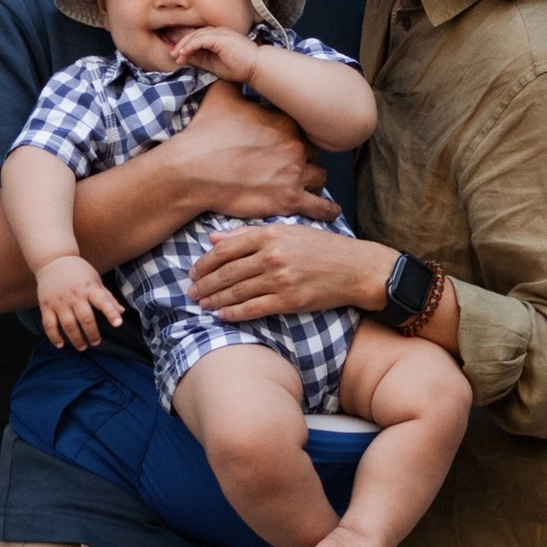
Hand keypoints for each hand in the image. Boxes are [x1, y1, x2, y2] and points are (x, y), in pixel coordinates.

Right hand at [37, 252, 125, 350]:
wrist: (53, 260)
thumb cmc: (78, 272)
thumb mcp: (95, 280)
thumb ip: (107, 297)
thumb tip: (121, 312)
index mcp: (90, 288)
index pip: (103, 301)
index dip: (111, 313)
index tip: (118, 324)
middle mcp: (75, 295)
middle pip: (85, 319)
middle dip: (92, 334)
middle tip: (96, 342)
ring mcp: (59, 301)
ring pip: (68, 325)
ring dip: (76, 339)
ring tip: (82, 347)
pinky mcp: (46, 305)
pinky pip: (49, 324)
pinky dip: (54, 336)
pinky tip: (60, 344)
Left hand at [168, 22, 260, 86]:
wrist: (256, 68)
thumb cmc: (239, 68)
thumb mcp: (214, 65)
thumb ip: (200, 59)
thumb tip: (184, 58)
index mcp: (218, 37)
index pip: (197, 37)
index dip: (185, 45)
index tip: (176, 56)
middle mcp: (219, 32)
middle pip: (194, 34)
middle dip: (181, 44)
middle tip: (172, 55)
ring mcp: (221, 33)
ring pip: (196, 35)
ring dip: (184, 45)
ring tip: (176, 56)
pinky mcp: (221, 38)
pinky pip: (201, 39)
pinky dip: (190, 46)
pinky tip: (184, 53)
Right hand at [174, 80, 337, 223]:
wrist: (192, 169)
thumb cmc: (205, 133)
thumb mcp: (221, 94)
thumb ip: (237, 80)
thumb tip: (236, 65)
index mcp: (285, 121)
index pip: (303, 126)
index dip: (295, 134)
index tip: (287, 140)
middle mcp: (295, 146)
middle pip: (313, 152)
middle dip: (304, 157)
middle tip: (291, 163)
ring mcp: (294, 174)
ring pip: (320, 177)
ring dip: (313, 180)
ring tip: (307, 185)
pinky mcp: (289, 200)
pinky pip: (321, 207)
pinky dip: (327, 210)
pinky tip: (330, 210)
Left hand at [193, 224, 386, 322]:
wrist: (355, 269)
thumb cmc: (322, 247)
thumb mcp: (288, 231)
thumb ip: (249, 233)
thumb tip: (213, 238)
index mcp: (270, 234)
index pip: (226, 249)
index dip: (205, 263)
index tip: (193, 271)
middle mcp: (273, 255)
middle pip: (227, 272)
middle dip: (205, 284)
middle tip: (191, 292)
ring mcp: (280, 279)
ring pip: (237, 292)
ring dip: (215, 300)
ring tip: (202, 304)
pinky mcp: (289, 300)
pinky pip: (254, 309)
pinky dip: (234, 313)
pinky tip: (222, 315)